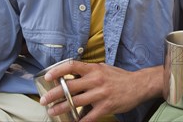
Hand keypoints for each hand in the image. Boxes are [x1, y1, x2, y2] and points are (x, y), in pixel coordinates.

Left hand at [39, 61, 161, 120]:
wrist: (139, 85)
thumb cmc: (119, 77)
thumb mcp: (103, 68)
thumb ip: (89, 71)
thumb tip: (71, 73)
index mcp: (94, 69)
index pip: (71, 66)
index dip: (57, 71)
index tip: (48, 77)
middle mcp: (95, 80)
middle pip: (69, 87)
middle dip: (53, 94)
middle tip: (43, 100)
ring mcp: (100, 94)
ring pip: (75, 103)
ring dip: (61, 108)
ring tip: (52, 111)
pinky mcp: (106, 107)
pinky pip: (88, 117)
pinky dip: (79, 121)